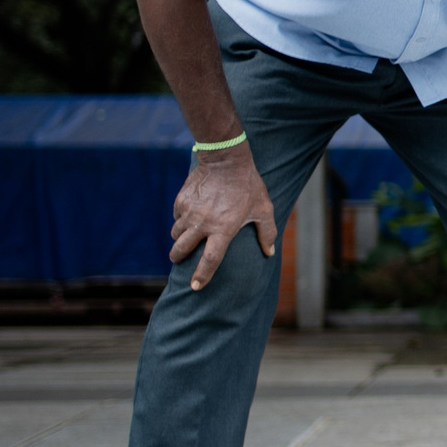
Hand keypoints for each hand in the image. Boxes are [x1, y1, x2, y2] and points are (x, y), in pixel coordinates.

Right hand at [171, 143, 275, 290]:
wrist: (226, 160)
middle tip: (179, 259)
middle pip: (182, 250)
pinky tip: (191, 215)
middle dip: (178, 258)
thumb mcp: (263, 209)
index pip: (210, 260)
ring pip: (176, 233)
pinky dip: (181, 220)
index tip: (195, 287)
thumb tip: (270, 252)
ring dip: (180, 238)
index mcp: (223, 229)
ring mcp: (189, 212)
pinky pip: (176, 217)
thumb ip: (267, 232)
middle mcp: (203, 223)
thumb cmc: (248, 186)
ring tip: (188, 235)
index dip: (202, 275)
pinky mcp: (181, 201)